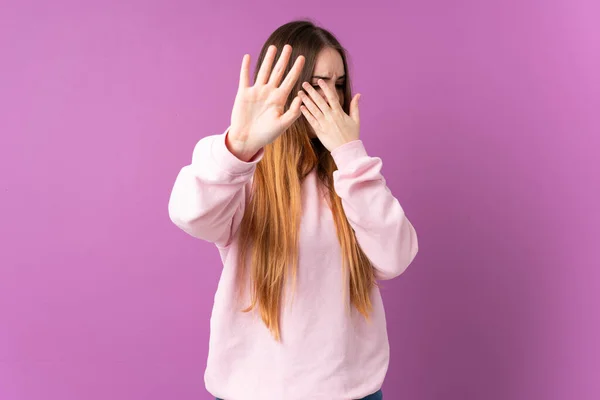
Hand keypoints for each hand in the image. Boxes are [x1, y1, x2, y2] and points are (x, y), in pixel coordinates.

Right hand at [228, 45, 305, 160]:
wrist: (247, 140)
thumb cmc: (266, 135)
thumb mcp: (282, 125)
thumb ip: (292, 113)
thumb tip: (301, 98)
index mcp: (279, 99)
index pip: (290, 80)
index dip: (296, 69)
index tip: (302, 57)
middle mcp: (269, 93)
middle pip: (278, 72)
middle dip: (283, 59)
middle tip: (288, 46)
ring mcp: (256, 92)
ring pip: (263, 71)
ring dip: (268, 59)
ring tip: (273, 47)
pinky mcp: (243, 94)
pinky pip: (245, 77)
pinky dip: (246, 67)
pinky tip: (248, 57)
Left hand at [299, 79, 360, 151]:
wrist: (347, 150)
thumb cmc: (352, 135)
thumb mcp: (356, 120)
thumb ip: (355, 106)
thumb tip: (358, 94)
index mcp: (340, 113)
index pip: (332, 97)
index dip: (326, 88)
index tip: (320, 80)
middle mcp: (331, 117)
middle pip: (320, 101)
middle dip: (311, 91)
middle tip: (304, 83)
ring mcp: (324, 124)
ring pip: (314, 110)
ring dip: (306, 100)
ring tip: (299, 93)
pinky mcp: (320, 131)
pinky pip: (311, 121)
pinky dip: (306, 113)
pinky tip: (301, 107)